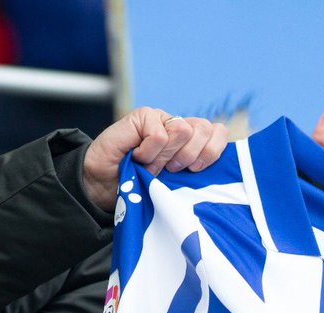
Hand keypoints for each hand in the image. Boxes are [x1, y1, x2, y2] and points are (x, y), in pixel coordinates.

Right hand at [83, 107, 229, 211]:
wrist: (104, 183)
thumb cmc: (141, 185)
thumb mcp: (175, 183)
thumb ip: (194, 171)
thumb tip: (219, 171)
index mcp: (192, 142)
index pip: (218, 132)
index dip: (213, 151)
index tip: (197, 170)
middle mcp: (179, 126)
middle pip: (204, 129)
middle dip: (191, 156)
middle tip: (172, 169)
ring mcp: (161, 119)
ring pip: (183, 131)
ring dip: (166, 156)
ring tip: (150, 163)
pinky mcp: (144, 116)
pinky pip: (159, 135)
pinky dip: (148, 153)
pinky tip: (136, 155)